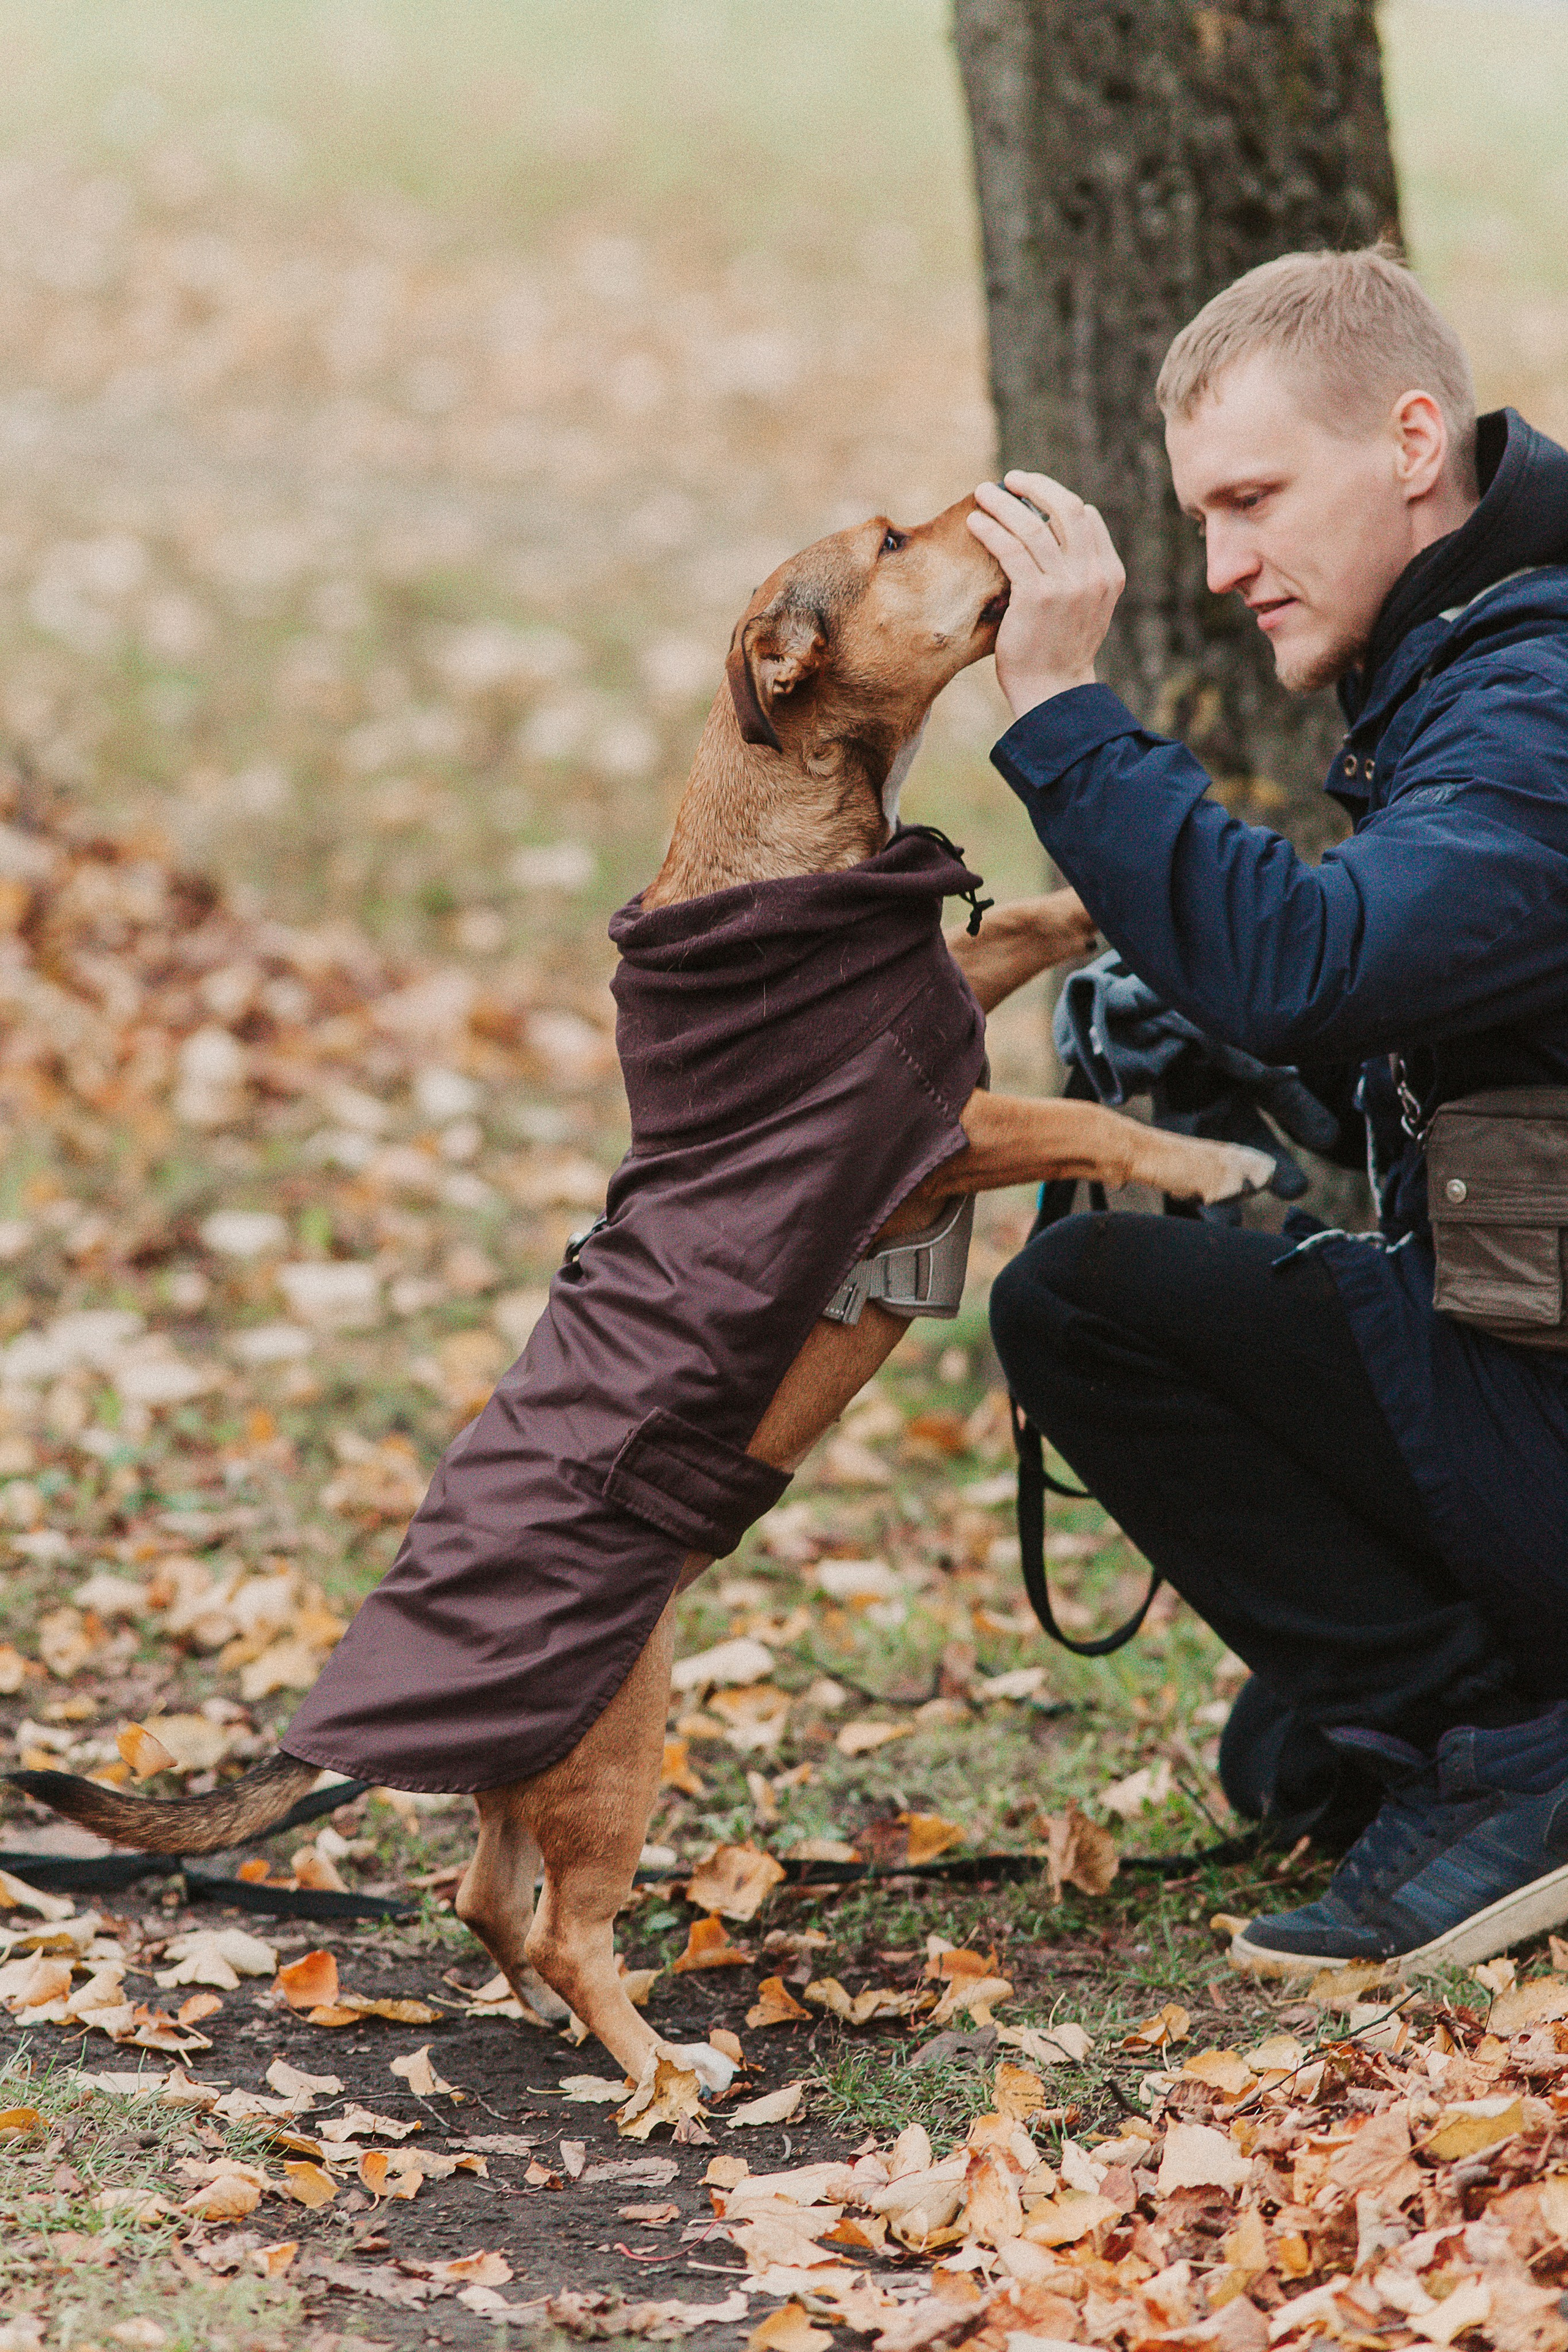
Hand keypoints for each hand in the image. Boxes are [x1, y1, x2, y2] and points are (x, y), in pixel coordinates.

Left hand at [967, 471, 1125, 718]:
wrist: (1053, 693)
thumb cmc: (1059, 652)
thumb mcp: (1085, 608)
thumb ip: (1079, 573)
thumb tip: (1057, 538)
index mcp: (1109, 574)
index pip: (1087, 518)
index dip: (1057, 499)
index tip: (1032, 495)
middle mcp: (1093, 574)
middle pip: (1067, 509)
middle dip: (1036, 487)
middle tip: (1010, 479)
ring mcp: (1067, 584)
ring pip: (1034, 526)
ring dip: (1005, 504)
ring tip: (984, 492)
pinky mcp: (1037, 595)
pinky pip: (1011, 550)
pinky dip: (991, 530)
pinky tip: (975, 523)